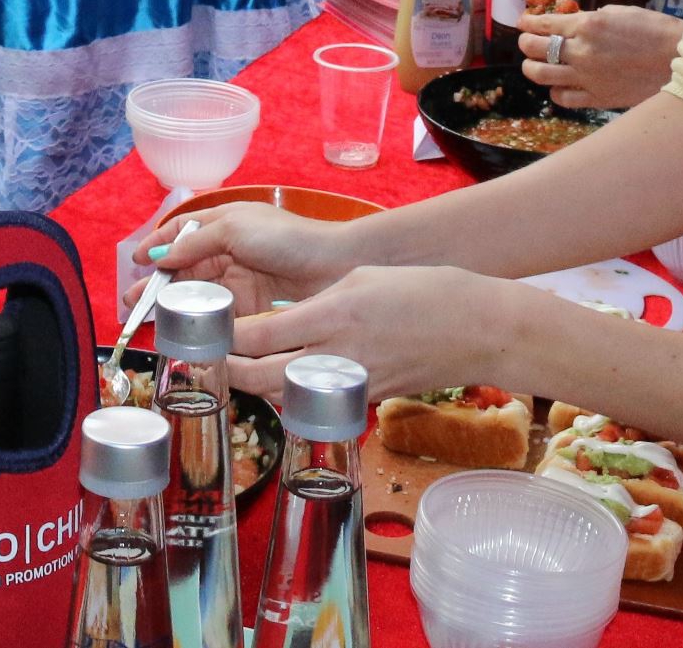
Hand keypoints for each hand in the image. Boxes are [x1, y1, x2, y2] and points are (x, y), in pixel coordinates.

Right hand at [140, 202, 366, 321]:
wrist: (334, 266)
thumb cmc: (286, 238)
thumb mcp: (234, 228)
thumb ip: (195, 243)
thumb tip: (160, 256)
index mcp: (224, 223)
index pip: (182, 232)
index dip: (157, 246)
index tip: (135, 263)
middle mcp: (229, 251)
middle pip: (185, 268)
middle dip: (158, 283)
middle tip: (132, 303)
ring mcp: (240, 281)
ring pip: (198, 294)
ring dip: (174, 305)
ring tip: (150, 320)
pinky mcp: (251, 309)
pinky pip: (218, 316)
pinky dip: (199, 323)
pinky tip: (183, 331)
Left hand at [223, 265, 549, 402]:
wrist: (475, 327)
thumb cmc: (422, 290)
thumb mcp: (360, 281)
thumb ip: (317, 304)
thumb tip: (285, 322)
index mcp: (333, 315)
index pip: (260, 336)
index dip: (226, 339)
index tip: (206, 330)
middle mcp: (338, 353)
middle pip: (263, 375)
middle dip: (230, 371)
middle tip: (210, 358)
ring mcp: (353, 382)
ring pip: (286, 396)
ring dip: (259, 387)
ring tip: (237, 371)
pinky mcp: (366, 398)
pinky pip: (317, 401)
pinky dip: (294, 395)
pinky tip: (283, 382)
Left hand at [519, 3, 682, 110]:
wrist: (679, 60)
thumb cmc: (654, 30)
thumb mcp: (620, 12)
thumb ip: (591, 19)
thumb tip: (574, 25)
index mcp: (587, 24)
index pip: (543, 24)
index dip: (527, 23)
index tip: (523, 22)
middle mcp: (581, 51)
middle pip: (534, 49)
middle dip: (525, 44)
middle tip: (527, 43)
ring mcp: (587, 77)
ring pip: (541, 75)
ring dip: (532, 68)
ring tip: (534, 65)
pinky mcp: (597, 98)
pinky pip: (562, 97)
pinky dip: (555, 91)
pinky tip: (559, 85)